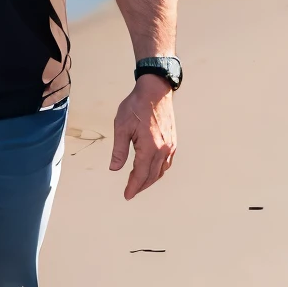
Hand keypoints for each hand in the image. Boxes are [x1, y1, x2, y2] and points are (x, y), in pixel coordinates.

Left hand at [109, 75, 176, 200]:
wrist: (155, 91)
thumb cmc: (136, 106)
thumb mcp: (121, 127)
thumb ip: (119, 150)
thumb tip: (114, 168)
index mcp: (149, 147)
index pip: (140, 174)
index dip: (133, 186)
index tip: (127, 195)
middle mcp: (163, 149)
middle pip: (152, 175)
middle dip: (140, 186)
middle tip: (130, 192)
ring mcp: (170, 146)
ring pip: (161, 170)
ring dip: (150, 179)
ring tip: (139, 184)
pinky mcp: (172, 141)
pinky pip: (167, 162)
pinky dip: (159, 170)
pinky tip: (152, 171)